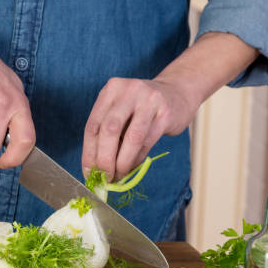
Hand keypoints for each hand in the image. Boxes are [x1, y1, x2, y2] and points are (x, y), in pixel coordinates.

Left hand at [82, 77, 197, 180]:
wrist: (178, 93)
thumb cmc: (142, 108)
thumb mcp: (121, 112)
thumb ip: (107, 134)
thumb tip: (95, 168)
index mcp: (111, 90)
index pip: (93, 125)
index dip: (89, 153)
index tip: (89, 173)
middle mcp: (128, 91)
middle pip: (109, 130)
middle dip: (104, 159)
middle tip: (105, 178)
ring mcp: (149, 100)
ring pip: (131, 138)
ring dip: (122, 163)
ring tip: (118, 176)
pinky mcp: (165, 113)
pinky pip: (148, 142)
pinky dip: (137, 159)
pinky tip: (132, 167)